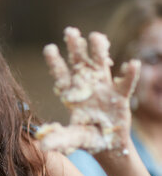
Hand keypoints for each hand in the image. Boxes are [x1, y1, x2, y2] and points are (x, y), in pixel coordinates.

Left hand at [36, 27, 138, 154]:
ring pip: (101, 66)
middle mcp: (86, 87)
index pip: (61, 75)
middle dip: (75, 48)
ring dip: (99, 52)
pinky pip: (125, 84)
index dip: (55, 62)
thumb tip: (43, 145)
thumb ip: (60, 139)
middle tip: (70, 30)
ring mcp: (103, 89)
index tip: (49, 48)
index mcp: (71, 95)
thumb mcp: (72, 138)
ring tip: (96, 36)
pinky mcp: (120, 97)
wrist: (108, 145)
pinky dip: (129, 75)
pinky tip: (132, 64)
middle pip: (79, 64)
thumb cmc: (86, 138)